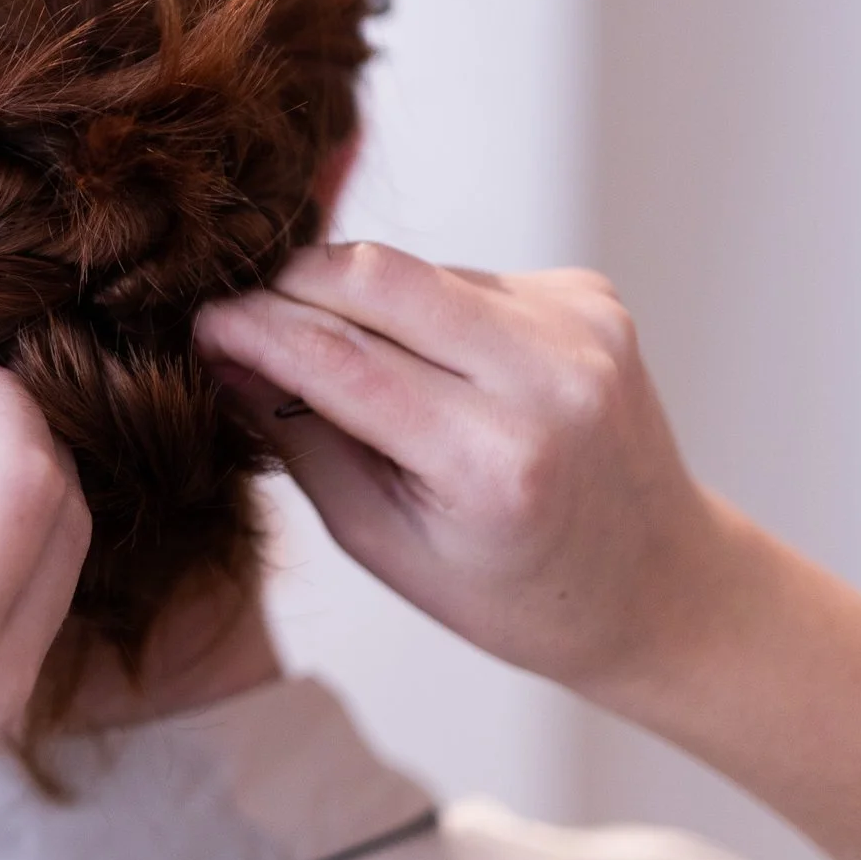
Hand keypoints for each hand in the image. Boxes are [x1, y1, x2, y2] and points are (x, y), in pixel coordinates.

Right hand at [196, 243, 758, 695]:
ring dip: (356, 301)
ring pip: (414, 268)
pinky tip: (437, 369)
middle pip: (373, 275)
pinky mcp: (589, 295)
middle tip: (243, 317)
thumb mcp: (385, 544)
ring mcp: (579, 325)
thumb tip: (223, 354)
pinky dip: (422, 310)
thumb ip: (301, 441)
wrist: (660, 583)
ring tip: (351, 369)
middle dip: (290, 285)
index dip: (253, 329)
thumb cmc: (514, 591)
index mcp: (494, 463)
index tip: (200, 322)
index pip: (338, 359)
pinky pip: (462, 277)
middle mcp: (549, 378)